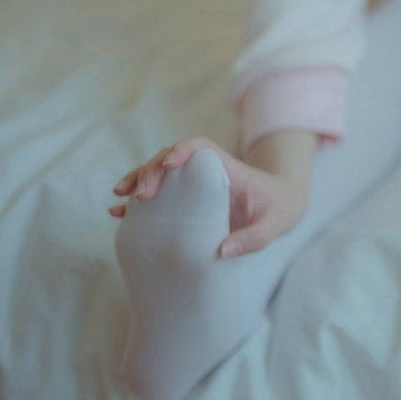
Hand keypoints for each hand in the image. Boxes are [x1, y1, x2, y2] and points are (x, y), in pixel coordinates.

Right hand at [109, 136, 309, 257]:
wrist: (282, 203)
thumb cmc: (280, 209)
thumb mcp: (275, 225)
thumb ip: (255, 238)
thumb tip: (222, 252)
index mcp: (228, 169)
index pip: (200, 147)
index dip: (181, 151)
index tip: (168, 166)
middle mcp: (206, 171)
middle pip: (171, 157)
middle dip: (151, 170)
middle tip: (140, 194)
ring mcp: (194, 183)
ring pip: (159, 172)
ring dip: (138, 180)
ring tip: (118, 198)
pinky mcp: (187, 198)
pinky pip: (159, 193)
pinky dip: (138, 201)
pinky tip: (118, 213)